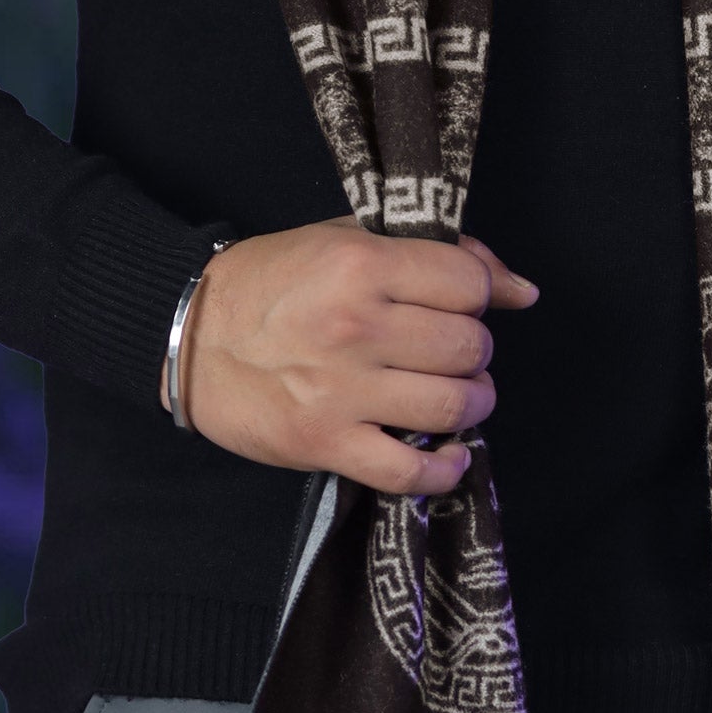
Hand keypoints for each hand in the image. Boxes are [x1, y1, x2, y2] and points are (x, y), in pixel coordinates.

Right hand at [159, 216, 538, 493]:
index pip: (471, 284)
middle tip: (450, 352)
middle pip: (470, 347)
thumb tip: (523, 288)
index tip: (461, 306)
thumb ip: (435, 253)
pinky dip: (445, 470)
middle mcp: (355, 326)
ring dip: (471, 403)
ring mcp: (341, 391)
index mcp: (361, 265)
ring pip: (455, 405)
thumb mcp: (345, 240)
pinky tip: (450, 455)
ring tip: (454, 396)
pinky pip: (411, 472)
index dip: (480, 296)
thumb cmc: (271, 282)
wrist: (188, 336)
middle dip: (474, 351)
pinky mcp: (326, 444)